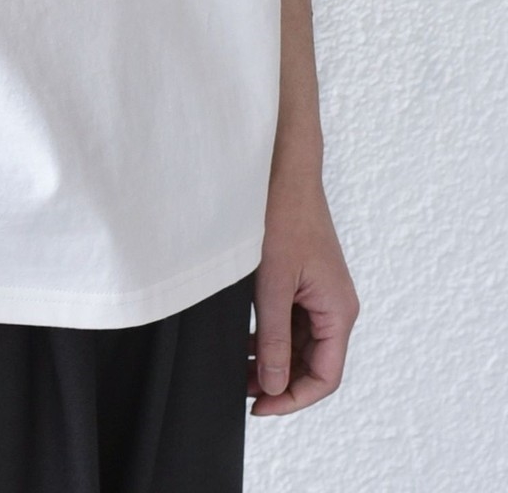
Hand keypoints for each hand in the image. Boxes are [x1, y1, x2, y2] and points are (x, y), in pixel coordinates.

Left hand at [249, 170, 359, 415]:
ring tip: (239, 371)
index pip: (324, 376)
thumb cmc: (283, 216)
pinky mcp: (305, 282)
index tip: (259, 407)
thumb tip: (275, 385)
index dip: (293, 398)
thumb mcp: (273, 283)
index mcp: (338, 311)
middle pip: (314, 364)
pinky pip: (293, 322)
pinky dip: (272, 337)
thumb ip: (275, 337)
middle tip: (242, 391)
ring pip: (301, 345)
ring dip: (274, 361)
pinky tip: (246, 343)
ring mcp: (320, 295)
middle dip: (280, 383)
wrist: (284, 171)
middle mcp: (335, 307)